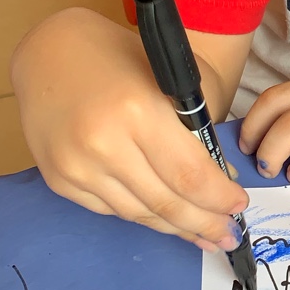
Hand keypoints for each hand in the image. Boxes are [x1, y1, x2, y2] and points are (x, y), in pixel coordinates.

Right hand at [13, 9, 248, 249]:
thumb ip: (199, 128)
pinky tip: (164, 219)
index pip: (190, 174)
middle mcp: (104, 146)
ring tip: (203, 236)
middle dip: (204, 225)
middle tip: (228, 236)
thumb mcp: (171, 79)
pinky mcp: (59, 180)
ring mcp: (77, 168)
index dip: (219, 198)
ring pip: (139, 214)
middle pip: (166, 203)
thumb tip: (221, 179)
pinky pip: (111, 210)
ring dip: (176, 228)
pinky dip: (142, 215)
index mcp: (139, 112)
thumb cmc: (119, 59)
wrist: (49, 53)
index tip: (239, 206)